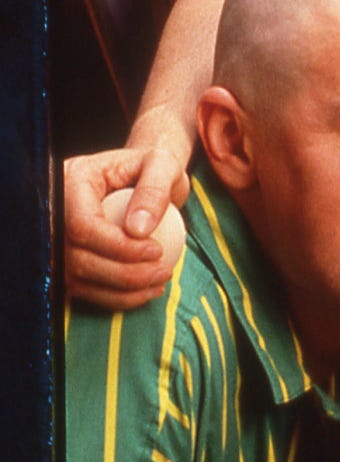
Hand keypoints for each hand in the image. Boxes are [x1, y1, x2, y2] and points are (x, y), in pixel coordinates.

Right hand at [64, 144, 190, 308]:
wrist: (142, 176)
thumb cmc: (152, 167)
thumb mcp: (162, 164)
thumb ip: (154, 189)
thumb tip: (139, 230)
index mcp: (71, 181)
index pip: (82, 225)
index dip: (118, 245)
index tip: (157, 250)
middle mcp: (53, 212)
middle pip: (76, 258)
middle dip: (124, 273)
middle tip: (163, 272)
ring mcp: (55, 239)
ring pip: (78, 279)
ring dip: (122, 290)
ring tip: (160, 283)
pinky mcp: (65, 261)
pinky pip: (83, 290)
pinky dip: (116, 297)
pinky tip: (147, 292)